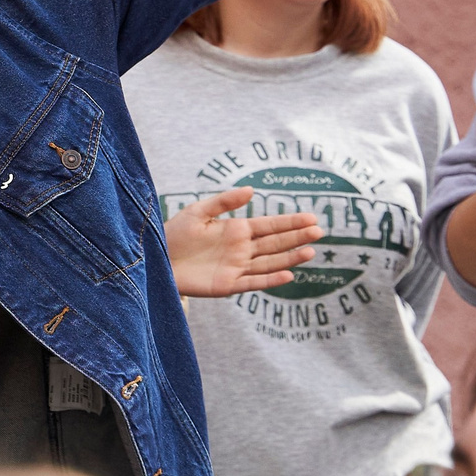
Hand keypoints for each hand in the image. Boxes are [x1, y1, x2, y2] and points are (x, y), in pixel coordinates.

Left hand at [167, 189, 321, 297]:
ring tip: (310, 251)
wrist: (157, 260)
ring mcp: (237, 267)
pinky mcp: (228, 285)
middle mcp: (241, 249)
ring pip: (270, 262)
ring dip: (290, 258)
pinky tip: (288, 274)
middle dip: (297, 237)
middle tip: (319, 231)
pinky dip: (271, 279)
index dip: (290, 222)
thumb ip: (224, 201)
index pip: (269, 225)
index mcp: (236, 230)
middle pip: (275, 243)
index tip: (311, 217)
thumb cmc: (175, 234)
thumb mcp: (198, 211)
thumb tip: (252, 190)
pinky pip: (254, 282)